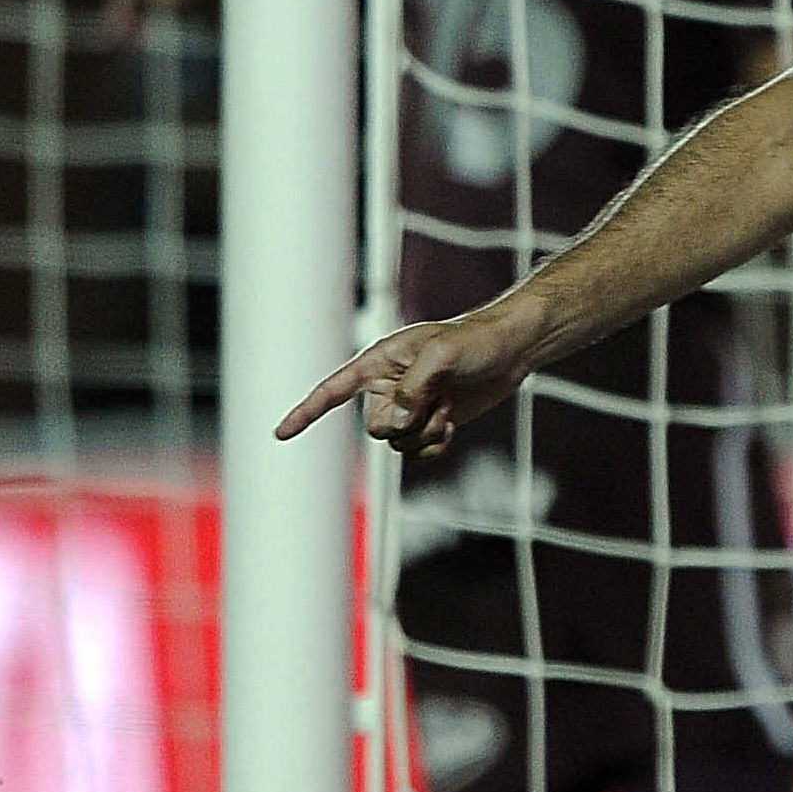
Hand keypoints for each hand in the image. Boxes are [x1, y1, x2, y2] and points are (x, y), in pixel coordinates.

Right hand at [273, 307, 537, 455]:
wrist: (512, 349)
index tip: (280, 434)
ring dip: (423, 433)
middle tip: (435, 401)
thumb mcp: (442, 355)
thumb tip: (395, 422)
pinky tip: (450, 425)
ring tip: (447, 407)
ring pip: (397, 444)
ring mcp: (410, 406)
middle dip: (403, 424)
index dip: (306, 412)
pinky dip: (433, 445)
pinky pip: (418, 451)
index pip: (333, 389)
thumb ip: (412, 388)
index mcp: (380, 363)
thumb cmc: (475, 340)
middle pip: (375, 429)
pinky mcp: (431, 421)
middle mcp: (389, 387)